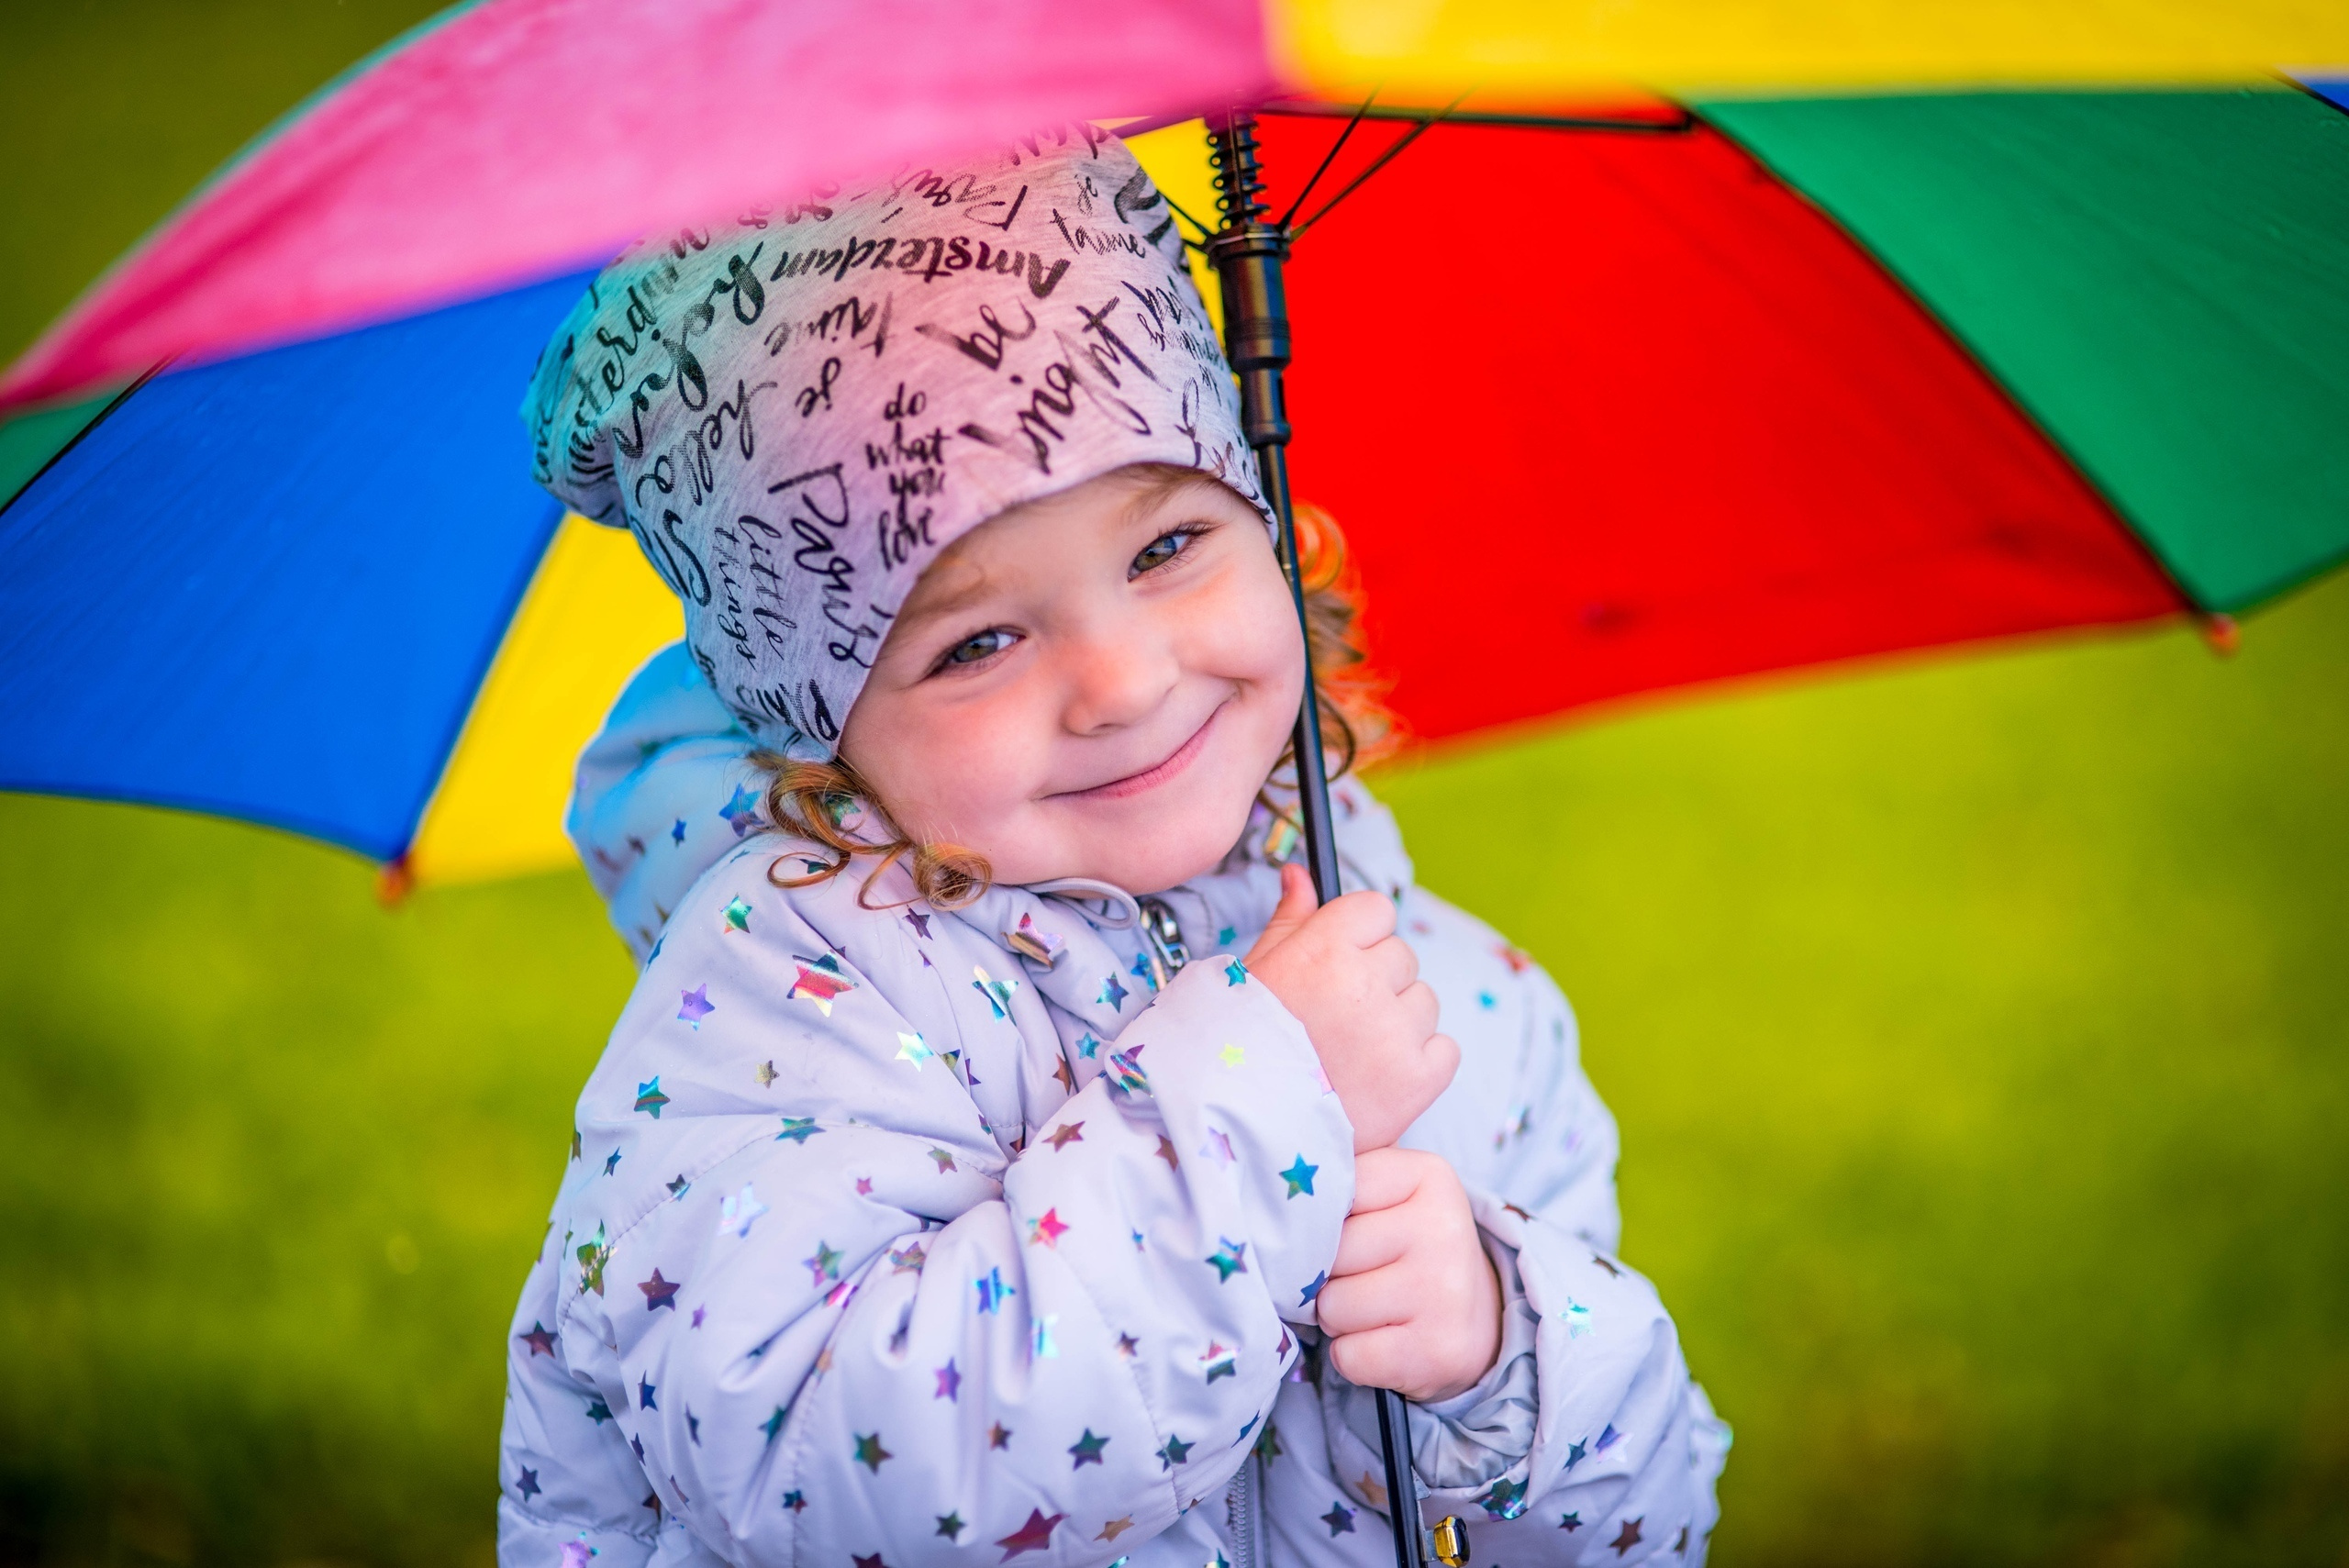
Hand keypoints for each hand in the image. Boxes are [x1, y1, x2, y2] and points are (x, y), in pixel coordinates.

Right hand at [1246, 863, 1458, 1151]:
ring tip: (1353, 1055)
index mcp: (1324, 948)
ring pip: (1424, 1002)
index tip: (1340, 963)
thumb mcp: (1258, 972)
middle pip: (1401, 957)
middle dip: (1376, 982)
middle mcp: (1365, 985)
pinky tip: (1378, 1078)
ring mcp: (1396, 1034)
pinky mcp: (1419, 1080)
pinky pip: (1444, 1050)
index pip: (1377, 910)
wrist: (1243, 1131)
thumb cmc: (1243, 1045)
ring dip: (1399, 1023)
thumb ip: (1291, 918)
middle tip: (1336, 1021)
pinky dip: (1420, 1064)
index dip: (1359, 935)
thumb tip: (1301, 874)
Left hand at [1317, 1148, 1501, 1402]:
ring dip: (1339, 1319)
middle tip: (1364, 1277)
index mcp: (1427, 1174)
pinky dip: (1354, 1358)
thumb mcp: (1386, 1192)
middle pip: (1327, 1254)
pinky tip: (1386, 1343)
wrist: (1476, 1317)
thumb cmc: (1407, 1247)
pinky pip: (1349, 1356)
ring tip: (1376, 1309)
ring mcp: (1445, 1290)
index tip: (1351, 1228)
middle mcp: (1444, 1226)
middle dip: (1328, 1276)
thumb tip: (1275, 1168)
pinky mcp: (1439, 1350)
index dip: (1323, 1221)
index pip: (1330, 1192)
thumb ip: (1340, 1172)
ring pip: (1332, 1307)